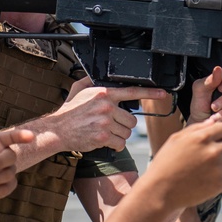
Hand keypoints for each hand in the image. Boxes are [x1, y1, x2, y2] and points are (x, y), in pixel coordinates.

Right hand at [51, 76, 167, 151]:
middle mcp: (107, 106)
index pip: (132, 91)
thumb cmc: (68, 112)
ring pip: (127, 133)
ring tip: (105, 133)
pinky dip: (115, 145)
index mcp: (104, 93)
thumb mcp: (78, 90)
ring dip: (119, 136)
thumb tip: (96, 75)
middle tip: (111, 126)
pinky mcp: (103, 136)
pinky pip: (120, 143)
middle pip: (131, 120)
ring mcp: (105, 121)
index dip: (150, 93)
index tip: (163, 94)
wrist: (58, 130)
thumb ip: (90, 81)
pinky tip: (104, 141)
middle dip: (124, 126)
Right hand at [145, 118, 221, 210]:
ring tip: (207, 169)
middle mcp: (213, 151)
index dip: (219, 133)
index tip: (214, 140)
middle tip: (209, 156)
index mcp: (202, 137)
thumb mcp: (176, 139)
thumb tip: (212, 122)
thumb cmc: (165, 163)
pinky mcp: (220, 184)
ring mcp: (218, 168)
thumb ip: (196, 128)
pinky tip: (209, 179)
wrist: (160, 191)